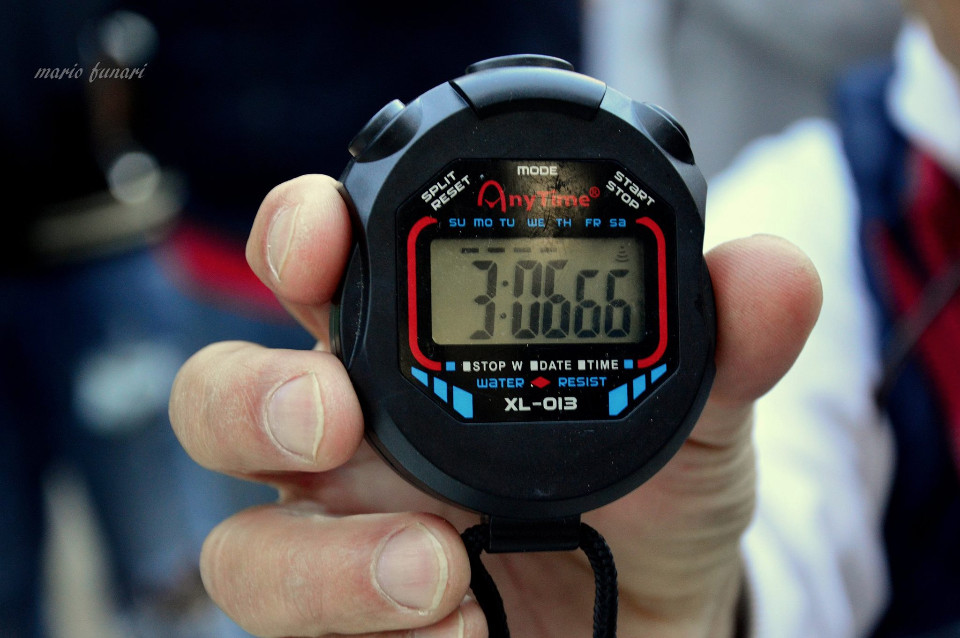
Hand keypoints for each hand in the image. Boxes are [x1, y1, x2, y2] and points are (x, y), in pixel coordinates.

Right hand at [169, 175, 821, 636]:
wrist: (657, 617)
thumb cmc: (652, 502)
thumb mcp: (696, 414)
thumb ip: (723, 344)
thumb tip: (773, 272)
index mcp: (411, 353)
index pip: (316, 271)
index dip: (295, 234)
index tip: (322, 234)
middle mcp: (352, 443)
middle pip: (222, 399)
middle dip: (255, 397)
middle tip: (333, 419)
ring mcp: (342, 543)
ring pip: (242, 547)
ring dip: (322, 562)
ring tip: (438, 570)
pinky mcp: (354, 632)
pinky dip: (371, 637)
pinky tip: (464, 633)